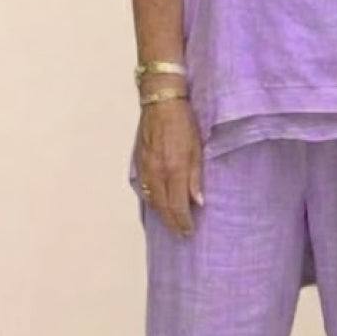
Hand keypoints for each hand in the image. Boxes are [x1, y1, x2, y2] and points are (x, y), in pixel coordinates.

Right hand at [134, 96, 203, 236]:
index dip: (183, 222)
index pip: (177, 206)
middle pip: (162, 208)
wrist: (161, 101)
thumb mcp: (197, 148)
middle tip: (181, 233)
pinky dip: (151, 200)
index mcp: (173, 169)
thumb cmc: (184, 122)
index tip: (189, 231)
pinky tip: (158, 204)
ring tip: (171, 223)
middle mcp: (157, 172)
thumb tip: (197, 202)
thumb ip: (195, 177)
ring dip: (161, 215)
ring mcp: (145, 168)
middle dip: (172, 223)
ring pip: (151, 200)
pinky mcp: (139, 162)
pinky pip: (144, 188)